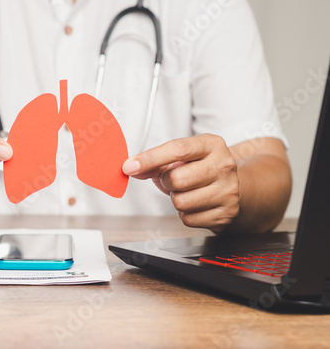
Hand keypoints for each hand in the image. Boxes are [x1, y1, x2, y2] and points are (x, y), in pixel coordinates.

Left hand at [122, 134, 239, 231]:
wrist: (234, 188)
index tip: (130, 166)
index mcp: (212, 145)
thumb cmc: (202, 169)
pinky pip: (188, 219)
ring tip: (188, 191)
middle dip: (167, 183)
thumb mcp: (184, 157)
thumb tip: (132, 168)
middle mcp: (224, 165)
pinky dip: (186, 214)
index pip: (178, 149)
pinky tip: (196, 204)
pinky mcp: (226, 214)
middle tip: (175, 180)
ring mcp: (228, 191)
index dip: (150, 159)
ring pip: (180, 202)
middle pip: (176, 179)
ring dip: (176, 199)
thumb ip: (156, 161)